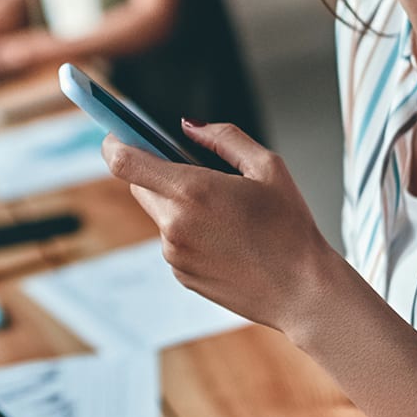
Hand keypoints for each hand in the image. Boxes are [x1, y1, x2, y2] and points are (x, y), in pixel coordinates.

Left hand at [101, 120, 337, 332]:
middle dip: (156, 171)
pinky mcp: (180, 275)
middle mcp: (174, 224)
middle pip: (138, 185)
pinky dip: (188, 232)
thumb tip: (188, 126)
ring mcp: (174, 254)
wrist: (302, 290)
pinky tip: (226, 238)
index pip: (123, 162)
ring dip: (177, 204)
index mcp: (192, 190)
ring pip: (159, 213)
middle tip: (192, 169)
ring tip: (225, 213)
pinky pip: (173, 241)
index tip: (117, 133)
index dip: (113, 142)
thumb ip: (223, 137)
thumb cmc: (291, 227)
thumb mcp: (267, 166)